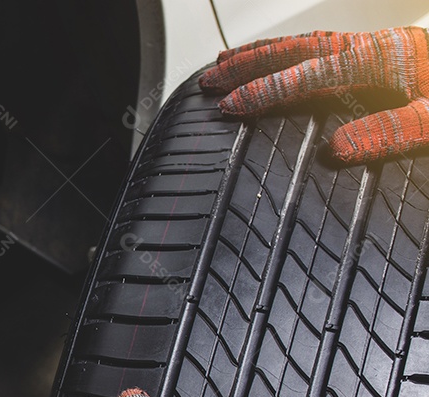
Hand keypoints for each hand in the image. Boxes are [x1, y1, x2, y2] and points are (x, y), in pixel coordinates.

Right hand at [199, 27, 428, 162]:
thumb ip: (390, 133)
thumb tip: (337, 149)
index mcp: (383, 59)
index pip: (310, 74)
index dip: (267, 91)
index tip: (230, 104)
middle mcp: (373, 46)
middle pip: (298, 50)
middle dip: (249, 65)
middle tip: (209, 81)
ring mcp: (375, 46)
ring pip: (306, 43)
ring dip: (262, 55)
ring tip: (223, 64)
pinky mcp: (379, 52)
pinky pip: (321, 47)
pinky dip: (289, 54)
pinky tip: (276, 61)